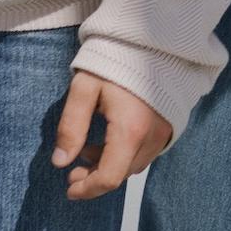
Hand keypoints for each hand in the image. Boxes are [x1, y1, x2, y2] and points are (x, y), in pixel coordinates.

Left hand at [49, 70, 172, 201]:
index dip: (87, 190)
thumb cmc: (116, 60)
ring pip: (134, 166)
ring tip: (87, 150)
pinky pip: (146, 154)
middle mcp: (152, 138)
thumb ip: (71, 127)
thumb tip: (60, 162)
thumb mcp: (84, 89)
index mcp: (130, 130)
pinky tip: (109, 140)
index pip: (109, 178)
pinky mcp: (170, 127)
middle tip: (72, 170)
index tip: (68, 189)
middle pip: (122, 175)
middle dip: (94, 178)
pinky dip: (125, 156)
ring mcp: (164, 134)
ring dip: (109, 166)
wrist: (154, 40)